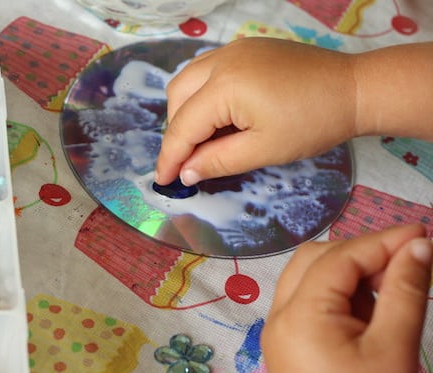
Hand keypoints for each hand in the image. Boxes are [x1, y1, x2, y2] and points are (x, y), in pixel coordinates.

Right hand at [155, 37, 356, 185]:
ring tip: (202, 140)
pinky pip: (208, 70)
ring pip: (188, 79)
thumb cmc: (313, 122)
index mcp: (224, 85)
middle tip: (188, 162)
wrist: (354, 89)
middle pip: (177, 96)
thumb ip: (217, 161)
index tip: (162, 181)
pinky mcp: (246, 48)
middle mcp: (221, 59)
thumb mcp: (263, 150)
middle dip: (176, 131)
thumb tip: (185, 173)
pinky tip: (219, 116)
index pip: (183, 125)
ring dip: (186, 111)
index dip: (169, 157)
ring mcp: (233, 49)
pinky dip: (202, 95)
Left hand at [261, 224, 432, 372]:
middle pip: (316, 260)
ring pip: (309, 278)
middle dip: (361, 253)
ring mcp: (279, 331)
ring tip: (391, 290)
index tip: (421, 233)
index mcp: (299, 316)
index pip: (340, 258)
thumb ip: (404, 291)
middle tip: (406, 261)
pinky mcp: (287, 344)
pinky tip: (370, 311)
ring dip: (350, 273)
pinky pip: (308, 302)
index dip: (382, 241)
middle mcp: (279, 316)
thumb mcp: (394, 349)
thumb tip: (419, 246)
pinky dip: (339, 295)